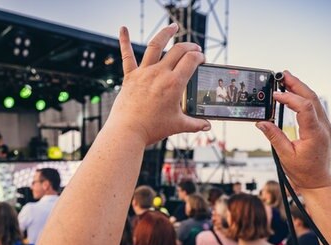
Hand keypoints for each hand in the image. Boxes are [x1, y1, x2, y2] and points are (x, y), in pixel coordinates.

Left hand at [107, 24, 210, 145]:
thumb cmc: (152, 128)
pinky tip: (123, 28)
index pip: (191, 60)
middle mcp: (159, 73)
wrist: (128, 131)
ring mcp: (144, 73)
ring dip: (166, 34)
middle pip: (178, 50)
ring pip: (156, 45)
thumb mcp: (177, 125)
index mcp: (174, 83)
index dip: (199, 56)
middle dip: (190, 47)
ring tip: (173, 27)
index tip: (202, 59)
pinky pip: (127, 56)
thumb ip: (195, 123)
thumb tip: (207, 125)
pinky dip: (124, 41)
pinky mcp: (130, 77)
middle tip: (194, 49)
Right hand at [256, 71, 330, 189]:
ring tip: (286, 79)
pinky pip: (314, 106)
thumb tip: (261, 122)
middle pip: (312, 98)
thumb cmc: (303, 171)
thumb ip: (274, 137)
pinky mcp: (322, 126)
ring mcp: (324, 125)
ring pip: (314, 100)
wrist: (318, 181)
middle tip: (282, 74)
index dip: (289, 98)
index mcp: (315, 134)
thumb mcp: (285, 155)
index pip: (304, 107)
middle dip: (297, 84)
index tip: (275, 95)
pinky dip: (303, 97)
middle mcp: (323, 127)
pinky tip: (293, 93)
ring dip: (300, 88)